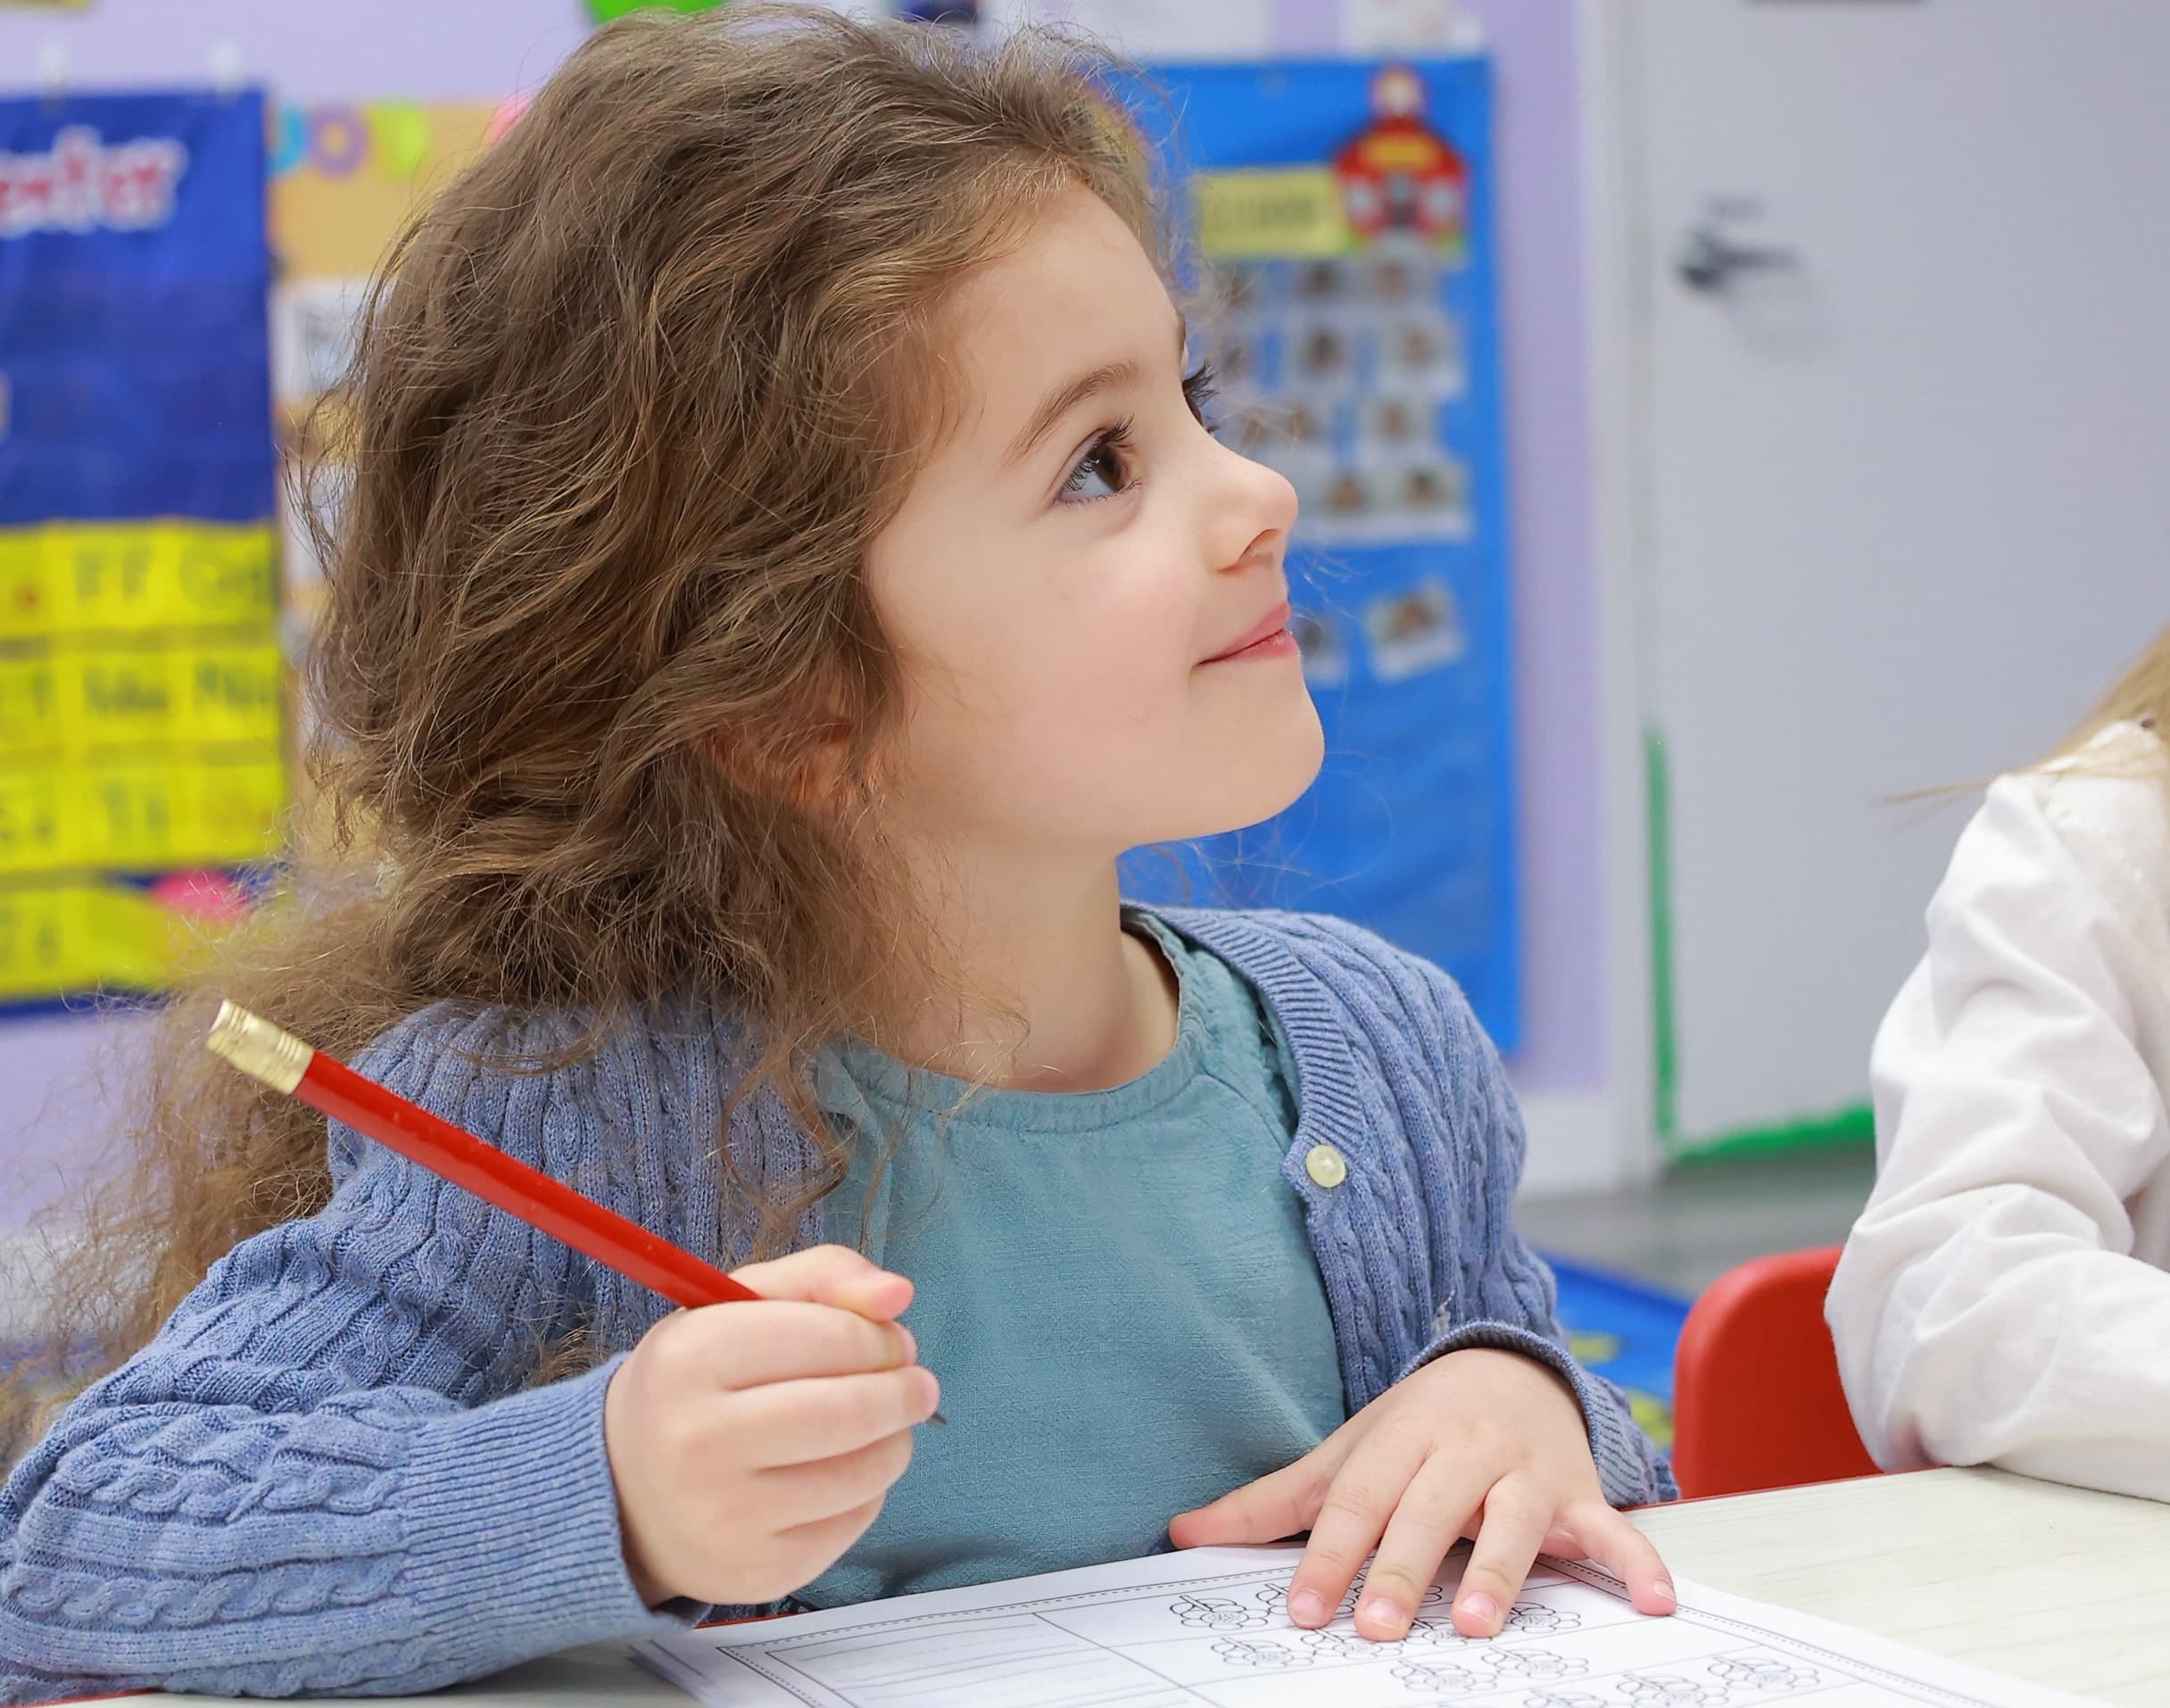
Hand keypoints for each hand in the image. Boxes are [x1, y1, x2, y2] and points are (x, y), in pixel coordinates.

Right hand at [603, 1244, 940, 1607]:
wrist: (627, 1493)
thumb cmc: (698, 1383)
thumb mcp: (740, 1307)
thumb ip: (823, 1278)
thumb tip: (900, 1292)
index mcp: (689, 1359)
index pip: (827, 1338)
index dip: (879, 1336)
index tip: (893, 1339)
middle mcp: (697, 1442)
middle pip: (851, 1411)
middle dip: (904, 1391)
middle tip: (915, 1384)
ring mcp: (726, 1517)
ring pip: (865, 1471)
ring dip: (896, 1439)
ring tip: (883, 1424)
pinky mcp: (760, 1571)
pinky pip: (855, 1521)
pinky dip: (868, 1489)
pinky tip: (841, 1471)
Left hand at [1169, 1347, 1672, 1640]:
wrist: (1512, 1366)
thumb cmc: (1418, 1425)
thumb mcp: (1348, 1449)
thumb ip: (1274, 1499)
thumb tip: (1182, 1531)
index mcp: (1402, 1434)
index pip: (1359, 1498)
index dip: (1330, 1553)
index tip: (1305, 1608)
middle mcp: (1466, 1447)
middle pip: (1430, 1510)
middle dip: (1405, 1568)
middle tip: (1381, 1627)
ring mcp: (1528, 1470)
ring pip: (1514, 1522)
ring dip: (1500, 1573)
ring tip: (1478, 1625)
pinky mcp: (1581, 1492)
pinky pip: (1613, 1529)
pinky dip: (1637, 1563)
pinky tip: (1656, 1602)